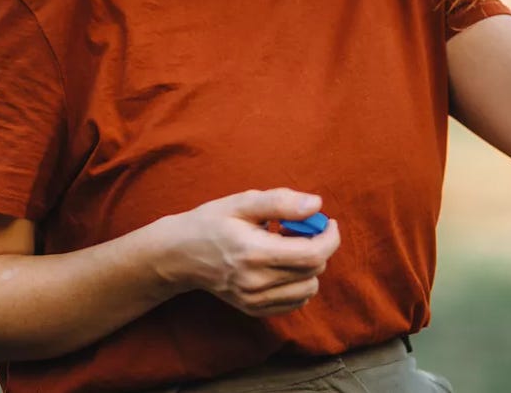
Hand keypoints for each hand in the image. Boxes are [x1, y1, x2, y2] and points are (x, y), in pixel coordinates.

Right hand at [161, 188, 339, 316]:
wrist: (180, 255)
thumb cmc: (212, 222)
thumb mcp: (243, 202)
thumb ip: (281, 202)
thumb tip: (316, 205)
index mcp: (254, 252)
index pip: (312, 255)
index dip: (330, 238)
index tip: (327, 222)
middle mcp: (255, 282)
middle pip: (313, 271)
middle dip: (318, 247)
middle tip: (299, 229)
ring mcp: (253, 300)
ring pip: (308, 289)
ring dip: (309, 267)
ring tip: (288, 248)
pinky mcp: (253, 309)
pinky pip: (294, 302)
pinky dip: (298, 283)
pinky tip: (282, 266)